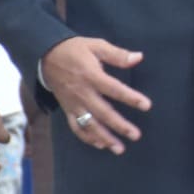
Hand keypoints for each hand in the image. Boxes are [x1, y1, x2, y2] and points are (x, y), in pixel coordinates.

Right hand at [44, 36, 149, 153]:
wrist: (46, 56)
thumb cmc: (75, 50)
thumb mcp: (96, 45)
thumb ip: (117, 54)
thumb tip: (139, 57)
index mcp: (91, 75)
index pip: (114, 89)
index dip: (130, 98)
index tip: (146, 105)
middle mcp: (82, 92)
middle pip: (103, 112)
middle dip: (120, 125)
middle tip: (136, 135)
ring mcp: (73, 103)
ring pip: (89, 124)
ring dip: (105, 137)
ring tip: (119, 148)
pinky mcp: (67, 109)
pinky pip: (76, 127)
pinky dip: (87, 137)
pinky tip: (101, 145)